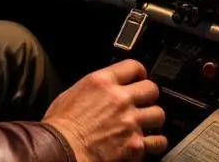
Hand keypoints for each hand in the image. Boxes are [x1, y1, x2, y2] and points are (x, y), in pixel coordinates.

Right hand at [42, 59, 167, 161]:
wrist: (60, 151)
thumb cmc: (60, 127)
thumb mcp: (71, 94)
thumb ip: (92, 89)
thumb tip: (101, 90)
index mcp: (102, 82)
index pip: (133, 66)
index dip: (139, 72)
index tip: (139, 78)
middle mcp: (120, 99)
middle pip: (152, 89)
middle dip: (148, 96)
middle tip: (142, 102)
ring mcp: (130, 122)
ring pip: (158, 114)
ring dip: (152, 119)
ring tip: (145, 123)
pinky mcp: (135, 145)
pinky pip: (158, 141)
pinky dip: (155, 143)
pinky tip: (147, 142)